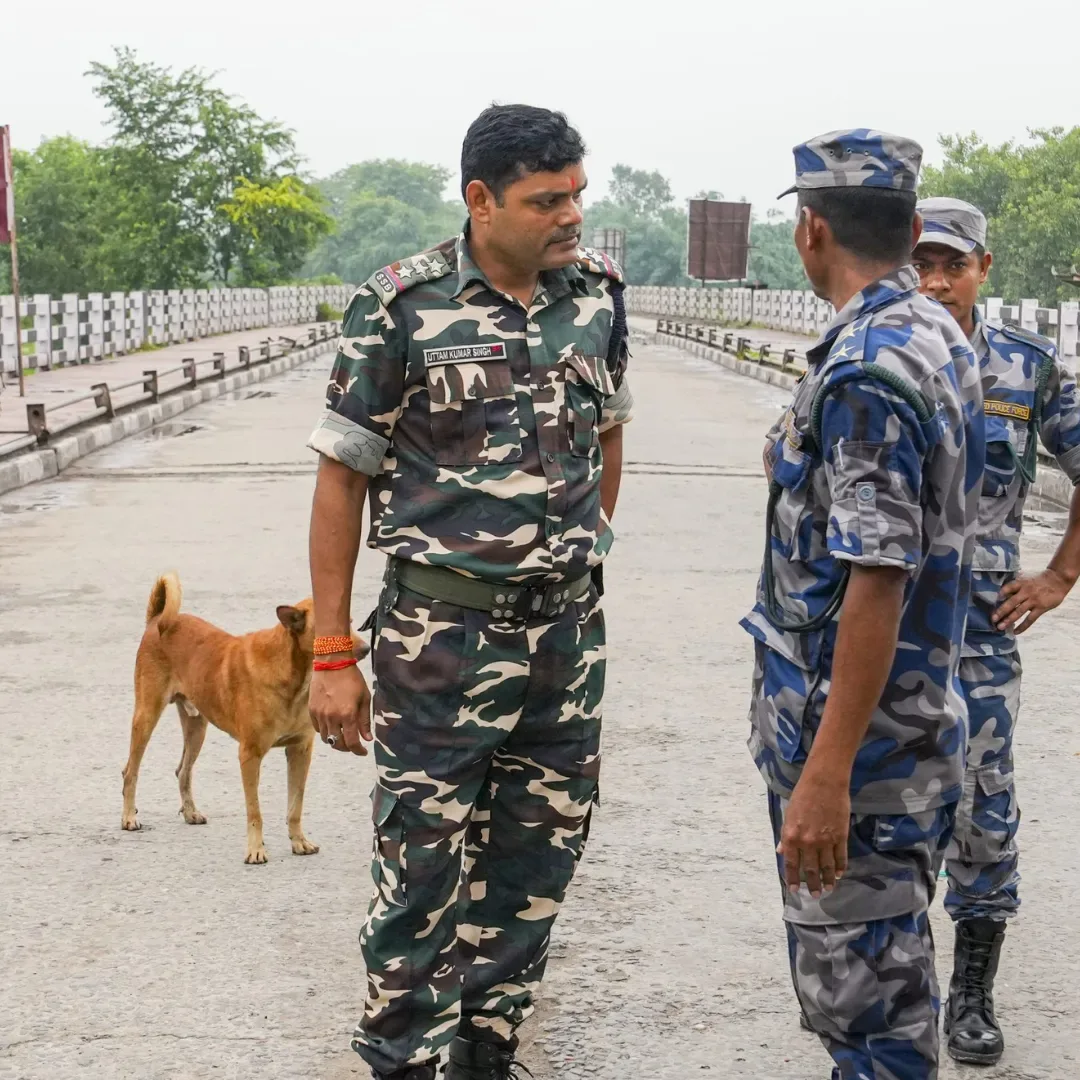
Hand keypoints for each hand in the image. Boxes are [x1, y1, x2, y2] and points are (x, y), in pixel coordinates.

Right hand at [308, 663, 371, 755]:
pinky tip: (333, 726)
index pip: (352, 742)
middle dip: (347, 748)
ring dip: (336, 741)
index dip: (358, 751)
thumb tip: (368, 738)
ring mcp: (320, 715)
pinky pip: (318, 729)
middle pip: (338, 744)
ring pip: (327, 738)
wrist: (332, 663)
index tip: (363, 751)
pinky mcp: (311, 710)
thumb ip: (365, 720)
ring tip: (343, 736)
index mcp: (347, 715)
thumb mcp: (364, 698)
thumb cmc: (352, 679)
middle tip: (354, 745)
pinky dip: (326, 732)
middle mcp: (332, 718)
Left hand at [778, 771, 849, 898]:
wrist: (824, 782)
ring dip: (828, 880)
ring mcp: (825, 841)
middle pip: (811, 870)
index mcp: (791, 836)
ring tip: (828, 889)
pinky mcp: (841, 837)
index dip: (792, 878)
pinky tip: (839, 874)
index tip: (794, 890)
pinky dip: (840, 868)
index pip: (791, 864)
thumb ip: (786, 836)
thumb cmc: (802, 795)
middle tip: (815, 895)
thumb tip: (781, 852)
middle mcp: (807, 842)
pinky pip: (840, 858)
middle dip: (813, 884)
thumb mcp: (788, 815)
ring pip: (827, 867)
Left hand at [993, 568, 1071, 632]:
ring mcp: (1033, 600)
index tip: (993, 600)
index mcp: (1021, 583)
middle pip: (1011, 602)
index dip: (1001, 593)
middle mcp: (1026, 592)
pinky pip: (1030, 619)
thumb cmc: (1039, 580)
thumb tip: (1001, 595)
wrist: (1057, 580)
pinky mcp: (1041, 608)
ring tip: (1000, 627)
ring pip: (1019, 612)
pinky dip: (1022, 626)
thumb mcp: (1026, 579)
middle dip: (1001, 611)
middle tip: (992, 619)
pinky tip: (1016, 631)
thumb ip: (1016, 586)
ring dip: (1009, 620)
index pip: (1008, 588)